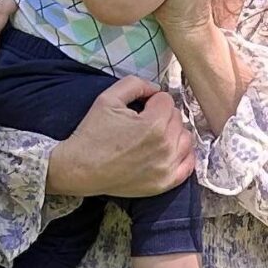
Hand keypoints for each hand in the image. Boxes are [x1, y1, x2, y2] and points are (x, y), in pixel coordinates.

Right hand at [45, 76, 196, 197]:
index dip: (151, 101)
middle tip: (142, 123)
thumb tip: (155, 88)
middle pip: (177, 118)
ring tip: (153, 136)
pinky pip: (189, 165)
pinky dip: (183, 155)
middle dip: (162, 115)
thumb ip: (135, 84)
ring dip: (173, 133)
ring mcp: (167, 167)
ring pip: (185, 138)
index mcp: (154, 124)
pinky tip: (170, 151)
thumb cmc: (92, 133)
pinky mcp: (165, 183)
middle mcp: (165, 146)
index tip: (138, 109)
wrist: (79, 169)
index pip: (166, 100)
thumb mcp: (108, 98)